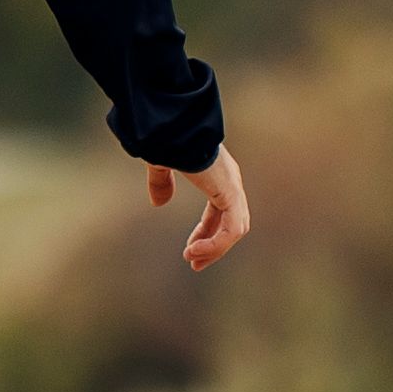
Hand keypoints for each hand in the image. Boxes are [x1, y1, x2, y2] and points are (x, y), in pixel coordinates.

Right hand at [150, 148, 253, 271]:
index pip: (221, 212)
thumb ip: (161, 183)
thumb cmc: (168, 138)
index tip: (190, 251)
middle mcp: (230, 182)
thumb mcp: (161, 164)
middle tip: (194, 264)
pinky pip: (231, 229)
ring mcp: (233, 188)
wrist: (174, 127)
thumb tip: (158, 203)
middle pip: (230, 224)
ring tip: (192, 260)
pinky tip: (194, 251)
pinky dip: (215, 244)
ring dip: (214, 249)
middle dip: (213, 246)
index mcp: (219, 176)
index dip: (207, 233)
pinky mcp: (231, 193)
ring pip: (234, 230)